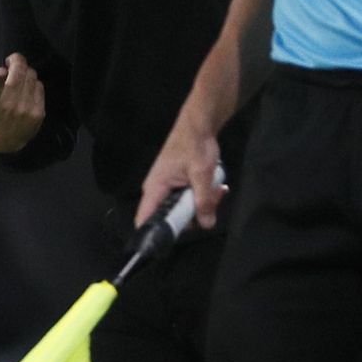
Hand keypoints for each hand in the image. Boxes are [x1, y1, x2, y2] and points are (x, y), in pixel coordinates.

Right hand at [0, 45, 44, 153]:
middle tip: (11, 61)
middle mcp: (8, 106)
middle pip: (19, 74)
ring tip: (17, 77)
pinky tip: (25, 89)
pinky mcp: (38, 113)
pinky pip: (40, 86)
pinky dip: (33, 83)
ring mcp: (25, 110)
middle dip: (17, 61)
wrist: (3, 143)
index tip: (2, 71)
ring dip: (25, 71)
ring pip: (31, 76)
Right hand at [135, 110, 224, 229]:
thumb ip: (203, 200)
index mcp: (155, 188)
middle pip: (171, 218)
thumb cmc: (195, 144)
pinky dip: (204, 195)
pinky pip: (190, 199)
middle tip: (211, 203)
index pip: (145, 219)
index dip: (156, 234)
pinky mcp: (180, 184)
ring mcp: (170, 188)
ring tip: (217, 189)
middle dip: (194, 215)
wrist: (200, 123)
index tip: (176, 238)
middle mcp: (159, 191)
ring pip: (184, 209)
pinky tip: (216, 187)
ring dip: (203, 203)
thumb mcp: (202, 174)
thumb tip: (206, 224)